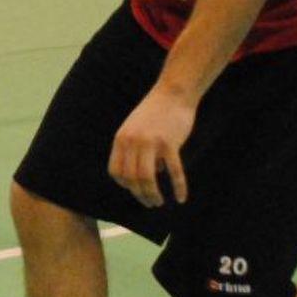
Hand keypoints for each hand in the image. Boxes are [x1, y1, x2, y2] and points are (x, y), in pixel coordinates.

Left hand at [108, 86, 195, 207]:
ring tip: (159, 202)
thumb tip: (145, 177)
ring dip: (153, 195)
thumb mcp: (135, 129)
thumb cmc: (155, 112)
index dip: (124, 185)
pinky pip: (173, 172)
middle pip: (132, 178)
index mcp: (121, 139)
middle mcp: (132, 142)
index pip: (116, 171)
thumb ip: (134, 151)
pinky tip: (181, 198)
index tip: (135, 190)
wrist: (172, 94)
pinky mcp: (170, 143)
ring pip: (147, 178)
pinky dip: (178, 187)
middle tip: (150, 203)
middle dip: (140, 195)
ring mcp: (150, 142)